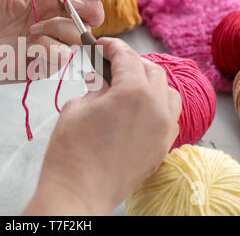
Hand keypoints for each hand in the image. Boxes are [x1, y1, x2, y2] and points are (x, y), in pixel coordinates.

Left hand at [0, 0, 114, 83]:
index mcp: (46, 0)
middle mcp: (52, 22)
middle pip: (90, 17)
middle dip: (90, 10)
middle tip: (74, 6)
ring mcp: (49, 45)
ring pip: (77, 38)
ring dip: (59, 30)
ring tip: (32, 31)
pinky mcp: (42, 66)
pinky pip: (61, 58)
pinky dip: (48, 51)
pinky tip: (29, 48)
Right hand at [22, 38, 181, 214]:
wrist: (78, 193)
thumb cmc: (71, 151)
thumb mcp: (77, 107)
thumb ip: (96, 87)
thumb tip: (104, 79)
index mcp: (134, 93)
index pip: (127, 57)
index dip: (112, 47)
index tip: (101, 45)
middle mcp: (157, 108)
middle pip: (151, 71)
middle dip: (131, 62)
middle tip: (109, 64)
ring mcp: (164, 130)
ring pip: (167, 92)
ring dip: (149, 82)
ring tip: (127, 85)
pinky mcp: (162, 147)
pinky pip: (168, 116)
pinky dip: (156, 104)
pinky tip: (136, 109)